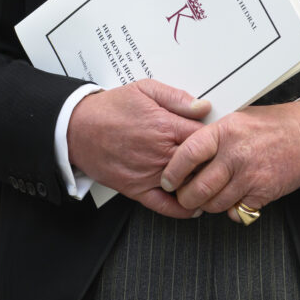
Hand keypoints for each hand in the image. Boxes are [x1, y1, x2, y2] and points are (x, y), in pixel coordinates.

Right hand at [67, 78, 210, 217]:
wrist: (77, 128)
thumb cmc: (111, 108)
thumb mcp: (145, 89)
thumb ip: (176, 97)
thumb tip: (203, 106)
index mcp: (165, 126)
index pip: (206, 137)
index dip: (217, 137)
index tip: (222, 137)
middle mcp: (160, 153)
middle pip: (201, 163)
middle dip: (213, 161)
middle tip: (221, 159)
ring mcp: (149, 174)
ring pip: (187, 185)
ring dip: (201, 183)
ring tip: (211, 179)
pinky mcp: (136, 190)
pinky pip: (165, 206)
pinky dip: (182, 209)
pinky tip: (194, 204)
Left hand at [160, 99, 299, 221]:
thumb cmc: (272, 124)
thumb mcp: (237, 118)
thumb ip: (213, 135)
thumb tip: (186, 151)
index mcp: (225, 131)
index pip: (188, 154)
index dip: (173, 172)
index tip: (167, 180)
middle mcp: (236, 154)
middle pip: (198, 188)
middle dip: (186, 199)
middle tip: (185, 197)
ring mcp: (250, 175)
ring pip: (215, 204)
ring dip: (208, 206)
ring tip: (209, 198)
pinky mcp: (263, 193)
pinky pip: (237, 212)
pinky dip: (232, 211)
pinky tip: (233, 200)